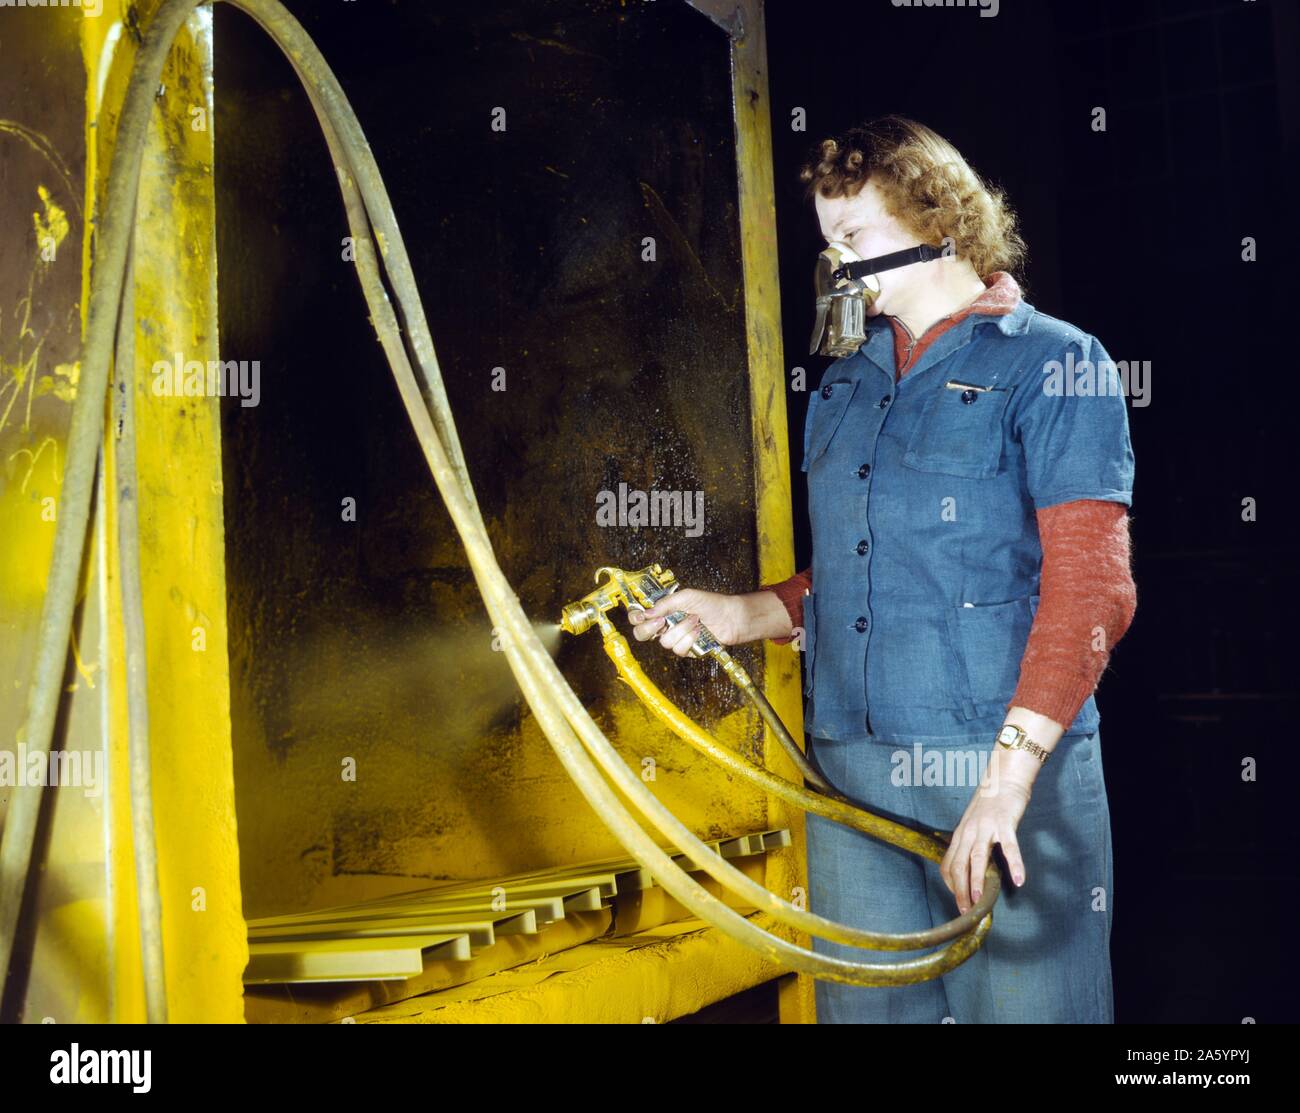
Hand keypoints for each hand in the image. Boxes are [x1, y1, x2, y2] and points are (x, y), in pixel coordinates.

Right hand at [627, 588, 747, 653]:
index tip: (642, 615)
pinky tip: (699, 631)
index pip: (639, 616)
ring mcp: (675, 638)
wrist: (731, 618)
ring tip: (695, 620)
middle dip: (649, 629)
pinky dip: (690, 639)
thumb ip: (666, 603)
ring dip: (681, 630)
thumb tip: (647, 612)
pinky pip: (679, 649)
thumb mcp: (687, 596)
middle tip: (662, 622)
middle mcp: (665, 625)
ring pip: (664, 642)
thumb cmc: (711, 604)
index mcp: (662, 610)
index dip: (635, 617)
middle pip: (642, 634)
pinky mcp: (685, 650)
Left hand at [940, 749, 1035, 913]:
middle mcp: (968, 832)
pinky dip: (1014, 864)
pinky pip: (1009, 846)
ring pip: (977, 857)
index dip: (951, 886)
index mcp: (960, 835)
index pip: (948, 865)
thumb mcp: (973, 826)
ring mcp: (986, 827)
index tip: (959, 902)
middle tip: (965, 911)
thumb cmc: (989, 805)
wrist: (1003, 778)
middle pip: (959, 865)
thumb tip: (973, 872)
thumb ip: (971, 846)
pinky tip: (1019, 880)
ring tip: (978, 901)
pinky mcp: (1005, 823)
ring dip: (977, 881)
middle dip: (960, 891)